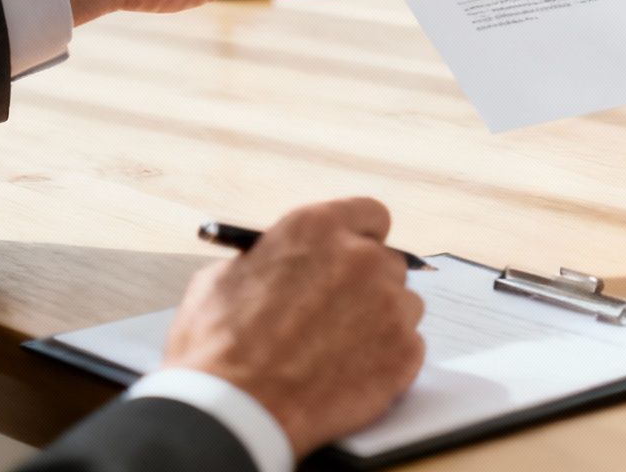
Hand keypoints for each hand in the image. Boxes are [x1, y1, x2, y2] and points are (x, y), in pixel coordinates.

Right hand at [164, 198, 426, 456]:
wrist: (234, 410)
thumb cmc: (217, 348)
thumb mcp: (222, 278)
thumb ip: (267, 261)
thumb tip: (281, 262)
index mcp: (318, 229)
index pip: (369, 214)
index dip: (362, 237)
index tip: (357, 253)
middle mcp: (362, 258)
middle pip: (388, 262)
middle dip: (369, 285)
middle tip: (342, 313)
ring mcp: (389, 304)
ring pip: (403, 305)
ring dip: (381, 322)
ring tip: (339, 352)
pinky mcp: (404, 350)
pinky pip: (409, 347)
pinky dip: (387, 360)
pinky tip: (351, 375)